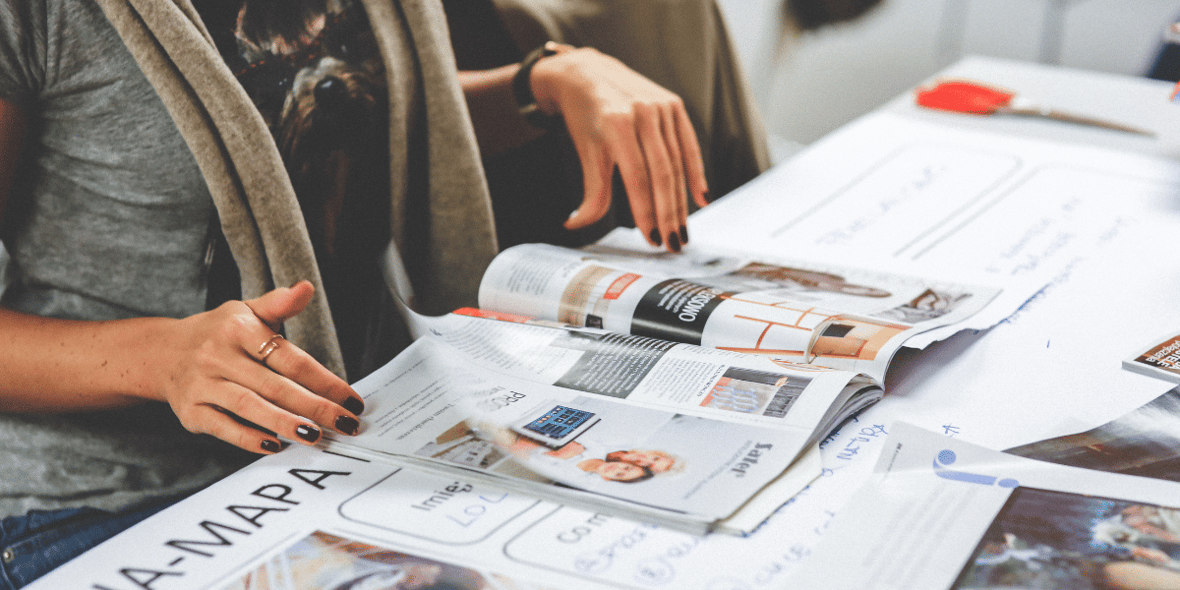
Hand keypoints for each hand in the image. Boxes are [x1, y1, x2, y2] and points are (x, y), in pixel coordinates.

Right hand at [153, 281, 362, 453]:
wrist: (162, 352)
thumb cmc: (218, 333)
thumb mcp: (246, 311)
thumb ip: (278, 304)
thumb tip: (305, 288)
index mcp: (239, 329)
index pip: (290, 359)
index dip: (324, 381)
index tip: (350, 400)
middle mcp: (219, 356)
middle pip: (275, 386)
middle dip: (314, 407)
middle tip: (344, 423)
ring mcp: (203, 385)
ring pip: (249, 407)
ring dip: (285, 423)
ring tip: (314, 436)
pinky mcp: (191, 411)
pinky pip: (223, 427)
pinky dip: (248, 438)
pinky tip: (275, 445)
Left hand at [530, 45, 708, 251]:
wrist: (588, 74)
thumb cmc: (585, 117)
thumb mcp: (586, 151)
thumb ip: (590, 191)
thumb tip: (576, 224)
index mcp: (617, 123)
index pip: (637, 177)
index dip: (646, 211)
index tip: (651, 238)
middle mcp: (643, 112)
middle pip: (662, 173)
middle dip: (668, 213)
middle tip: (673, 243)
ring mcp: (662, 107)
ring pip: (677, 163)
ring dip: (681, 201)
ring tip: (682, 230)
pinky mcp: (674, 105)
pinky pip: (689, 145)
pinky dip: (696, 173)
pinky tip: (700, 199)